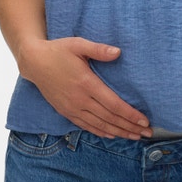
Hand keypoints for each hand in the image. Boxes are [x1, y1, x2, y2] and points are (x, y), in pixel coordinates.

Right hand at [21, 38, 151, 138]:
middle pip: (110, 118)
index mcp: (86, 83)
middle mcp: (80, 99)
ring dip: (119, 132)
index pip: (114, 104)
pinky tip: (112, 135)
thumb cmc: (58, 51)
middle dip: (130, 127)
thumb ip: (99, 49)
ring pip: (100, 125)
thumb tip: (118, 52)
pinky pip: (86, 126)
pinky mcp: (66, 112)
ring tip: (135, 137)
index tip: (144, 120)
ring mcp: (72, 108)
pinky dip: (101, 132)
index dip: (130, 115)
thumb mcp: (78, 44)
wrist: (34, 62)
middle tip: (147, 133)